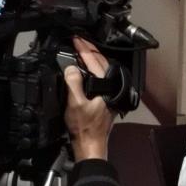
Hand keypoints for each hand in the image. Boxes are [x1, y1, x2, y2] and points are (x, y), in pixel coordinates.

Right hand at [64, 37, 114, 160]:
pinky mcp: (106, 99)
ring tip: (81, 50)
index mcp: (107, 87)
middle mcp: (112, 88)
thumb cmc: (84, 128)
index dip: (84, 49)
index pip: (95, 62)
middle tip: (79, 40)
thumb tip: (72, 68)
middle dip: (90, 50)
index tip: (76, 40)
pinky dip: (93, 69)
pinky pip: (100, 78)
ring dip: (92, 59)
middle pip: (102, 63)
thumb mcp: (75, 104)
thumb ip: (74, 83)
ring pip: (102, 70)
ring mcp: (110, 93)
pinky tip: (86, 69)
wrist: (90, 145)